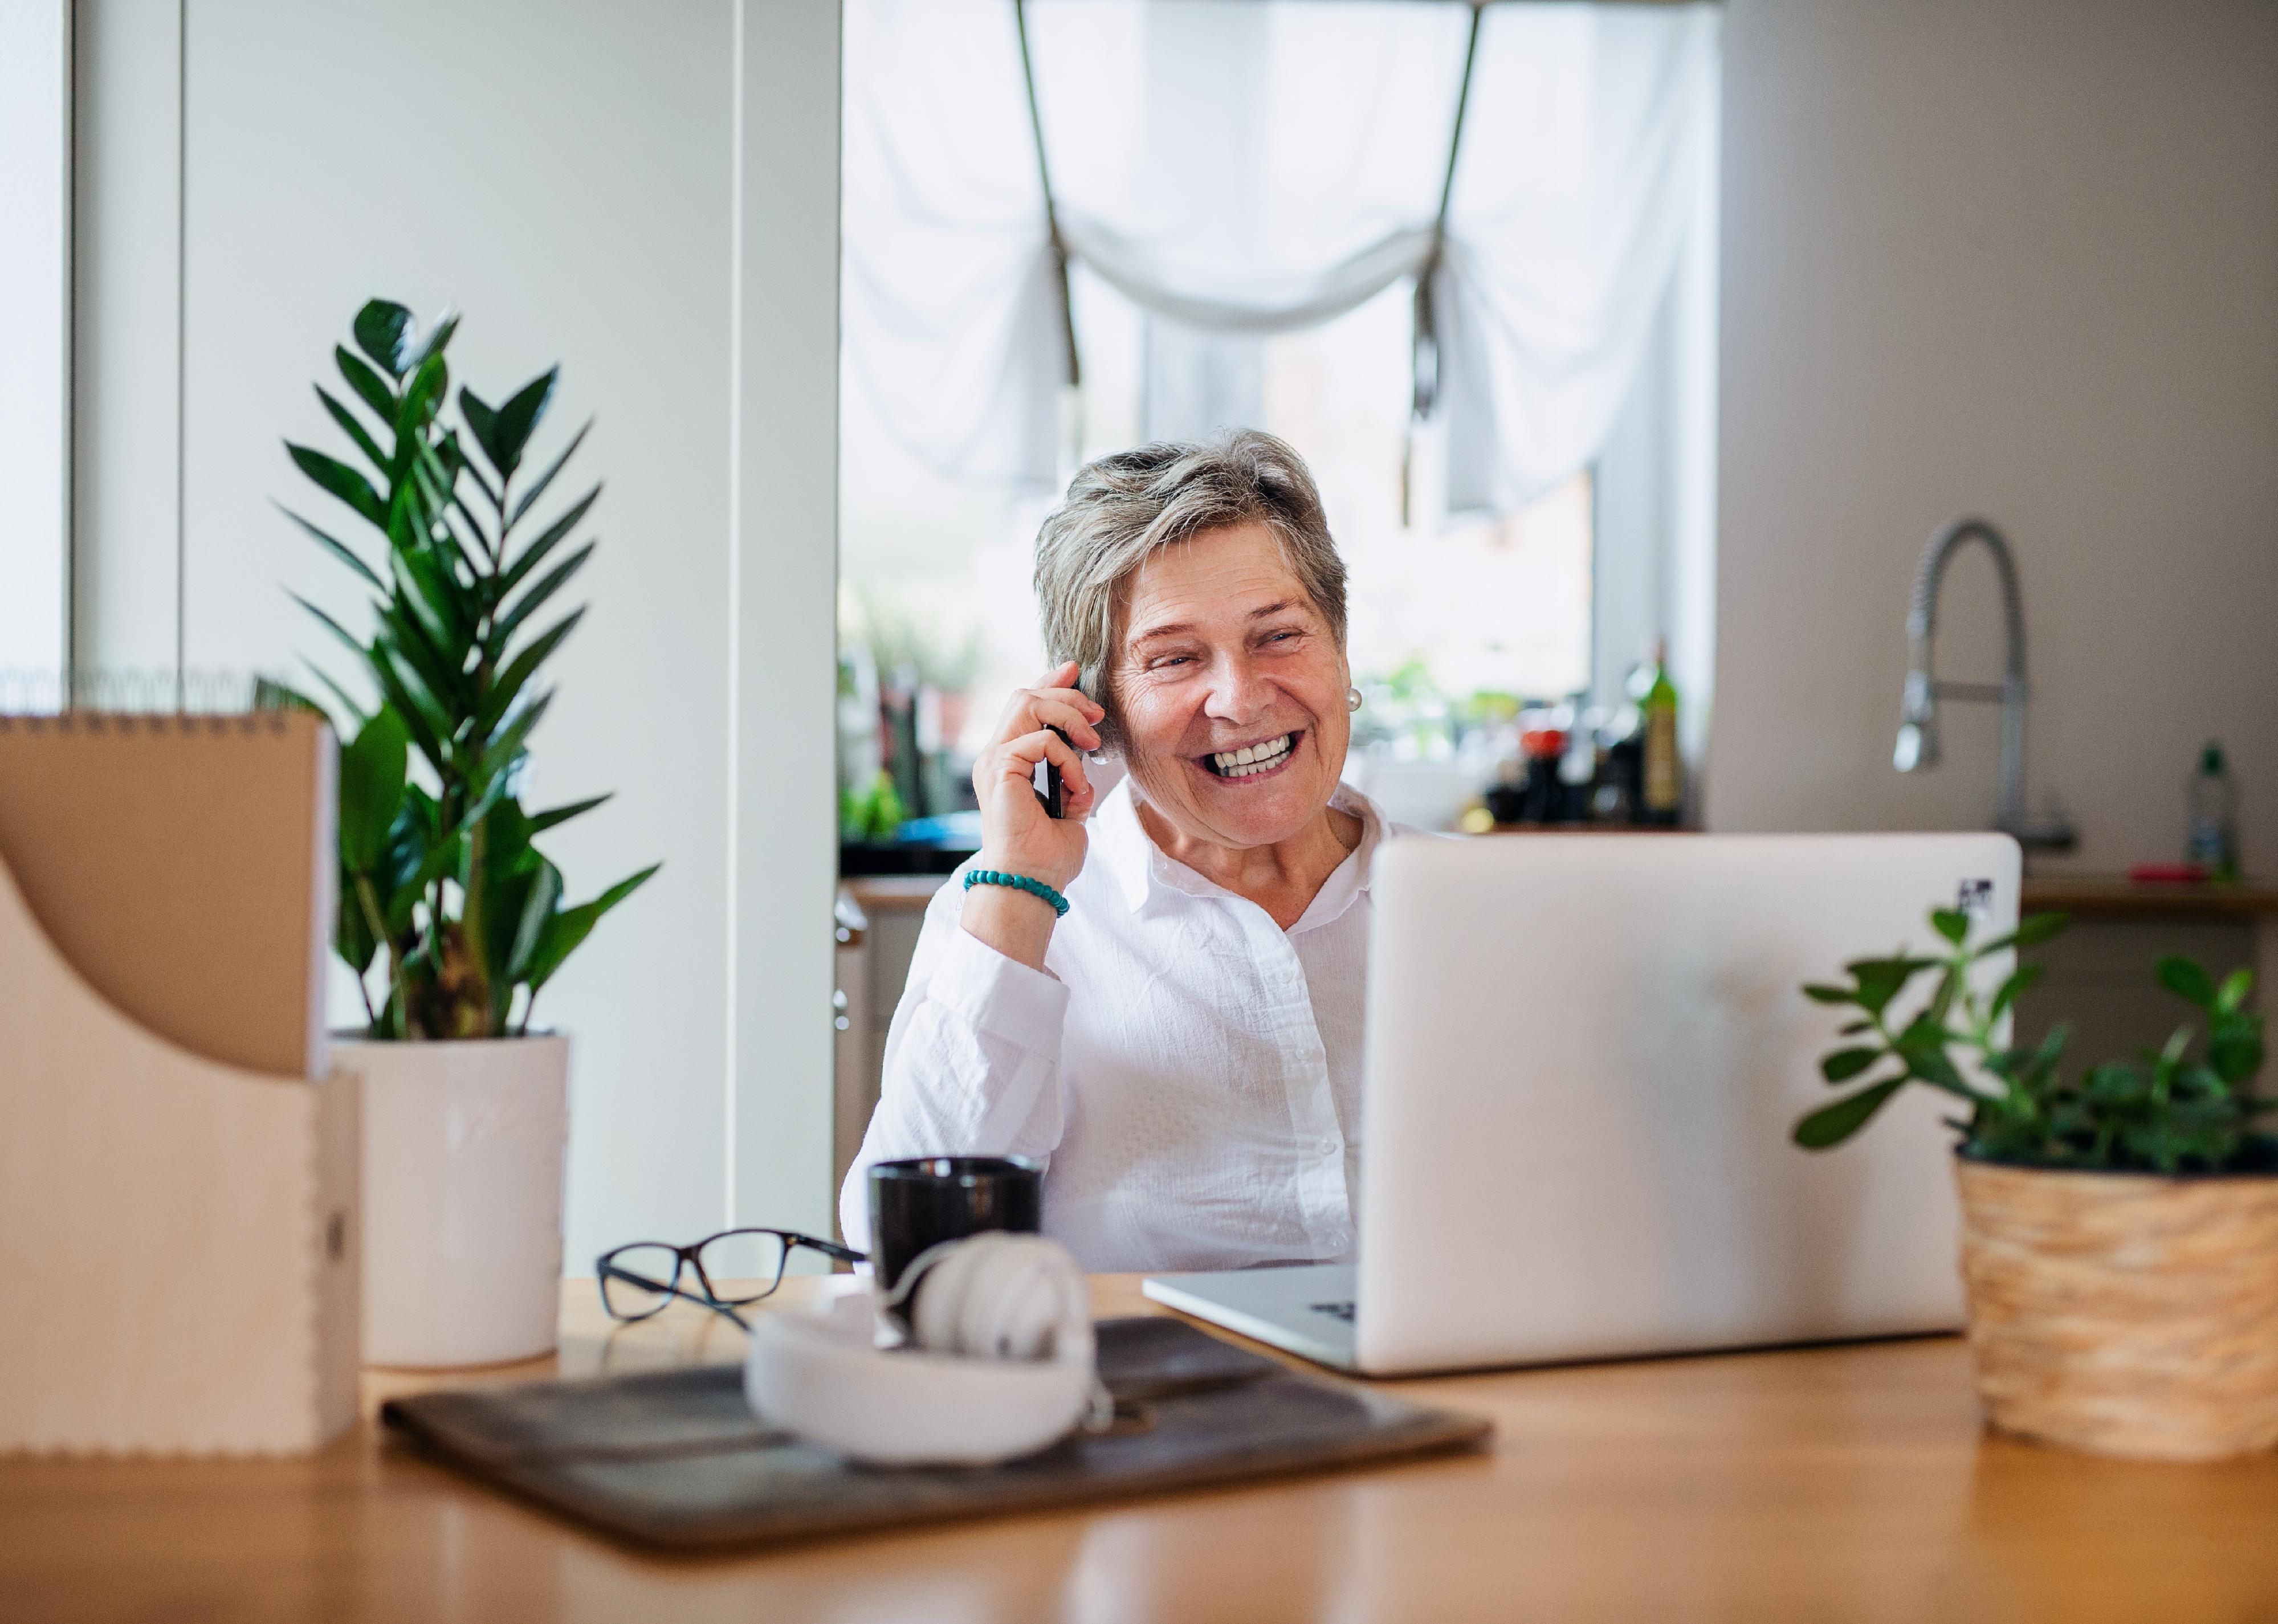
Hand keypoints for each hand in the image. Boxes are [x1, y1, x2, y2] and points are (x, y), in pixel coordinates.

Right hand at [970, 661, 1102, 897]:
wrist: (1031, 882)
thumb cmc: (1047, 856)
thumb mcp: (1069, 807)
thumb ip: (1071, 780)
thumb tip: (1085, 764)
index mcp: (1008, 764)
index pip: (1025, 707)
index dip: (1049, 682)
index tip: (1075, 671)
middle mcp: (996, 757)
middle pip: (1025, 695)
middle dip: (1065, 694)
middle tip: (1096, 716)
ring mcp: (994, 761)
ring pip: (1027, 703)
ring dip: (1067, 715)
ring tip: (1091, 744)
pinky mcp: (1000, 769)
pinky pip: (1040, 741)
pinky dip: (1067, 759)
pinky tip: (1076, 786)